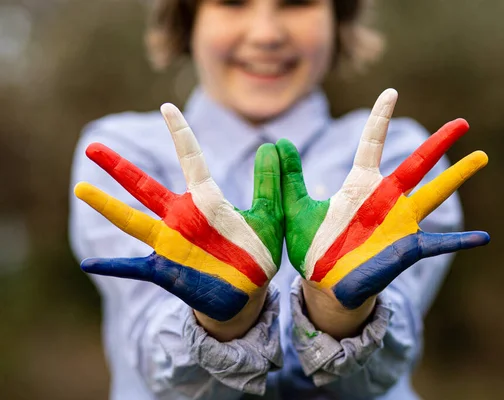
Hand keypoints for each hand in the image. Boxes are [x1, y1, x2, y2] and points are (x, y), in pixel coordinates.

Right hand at [75, 104, 282, 338]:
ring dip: (107, 207)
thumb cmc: (257, 253)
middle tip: (92, 147)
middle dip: (119, 168)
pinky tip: (88, 264)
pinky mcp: (166, 270)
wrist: (249, 294)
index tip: (167, 107)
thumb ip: (269, 182)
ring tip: (81, 189)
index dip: (179, 133)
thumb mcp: (269, 215)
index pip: (190, 159)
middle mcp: (181, 217)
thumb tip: (272, 144)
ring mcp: (171, 243)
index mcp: (207, 200)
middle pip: (144, 187)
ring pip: (132, 221)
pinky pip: (133, 267)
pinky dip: (112, 266)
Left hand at [276, 89, 488, 335]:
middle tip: (462, 122)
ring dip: (458, 177)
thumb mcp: (296, 210)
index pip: (373, 143)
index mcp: (359, 185)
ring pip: (434, 194)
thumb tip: (276, 142)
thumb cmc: (312, 247)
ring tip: (482, 156)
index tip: (392, 93)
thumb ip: (288, 179)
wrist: (324, 286)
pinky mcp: (407, 249)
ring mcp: (399, 222)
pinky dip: (460, 240)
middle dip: (439, 142)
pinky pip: (438, 243)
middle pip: (416, 163)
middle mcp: (385, 199)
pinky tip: (484, 237)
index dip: (381, 118)